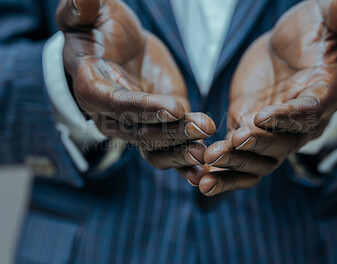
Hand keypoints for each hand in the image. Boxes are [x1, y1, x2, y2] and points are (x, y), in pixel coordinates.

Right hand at [56, 0, 214, 181]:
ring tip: (207, 152)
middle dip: (172, 131)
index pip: (117, 103)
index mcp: (92, 89)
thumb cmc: (102, 30)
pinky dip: (184, 163)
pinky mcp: (158, 127)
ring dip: (181, 152)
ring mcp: (135, 126)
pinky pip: (169, 150)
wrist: (121, 48)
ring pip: (155, 147)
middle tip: (203, 126)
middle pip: (140, 131)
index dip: (145, 107)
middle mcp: (111, 116)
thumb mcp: (91, 15)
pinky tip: (205, 169)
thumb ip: (82, 9)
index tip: (175, 106)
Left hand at [200, 0, 336, 195]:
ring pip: (257, 160)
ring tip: (207, 173)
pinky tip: (201, 181)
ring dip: (234, 167)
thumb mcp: (324, 19)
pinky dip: (223, 171)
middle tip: (229, 146)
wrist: (288, 49)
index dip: (287, 117)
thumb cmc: (310, 33)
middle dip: (255, 147)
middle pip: (280, 145)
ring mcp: (273, 131)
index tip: (262, 117)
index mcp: (322, 95)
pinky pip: (238, 157)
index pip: (307, 111)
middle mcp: (299, 123)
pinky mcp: (248, 129)